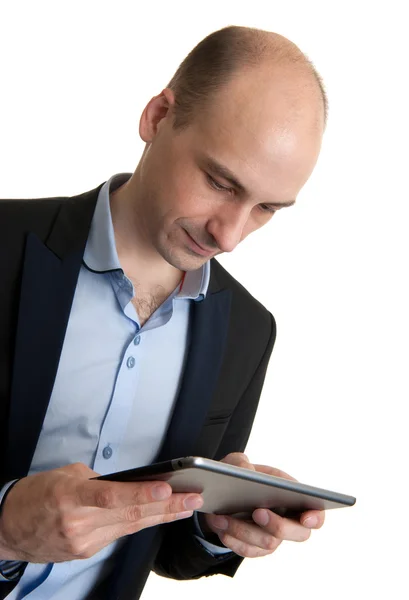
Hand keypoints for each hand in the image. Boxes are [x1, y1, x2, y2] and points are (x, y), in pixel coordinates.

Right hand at [0, 462, 202, 562]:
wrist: (9, 527)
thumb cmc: (36, 494)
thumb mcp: (65, 474)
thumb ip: (98, 480)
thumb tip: (128, 484)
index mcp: (71, 496)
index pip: (112, 496)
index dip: (142, 494)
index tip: (167, 489)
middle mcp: (79, 522)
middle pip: (130, 515)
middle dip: (167, 507)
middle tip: (194, 499)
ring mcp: (83, 541)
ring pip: (129, 527)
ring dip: (160, 516)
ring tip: (187, 506)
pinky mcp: (85, 552)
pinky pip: (118, 534)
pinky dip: (140, 524)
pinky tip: (159, 516)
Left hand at [203, 453, 324, 557]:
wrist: (219, 494)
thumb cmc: (237, 475)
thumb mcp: (235, 462)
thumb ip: (240, 463)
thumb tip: (247, 473)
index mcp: (292, 495)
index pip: (316, 511)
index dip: (316, 516)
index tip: (306, 517)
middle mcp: (288, 520)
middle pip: (299, 534)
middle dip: (278, 525)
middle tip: (258, 512)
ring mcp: (273, 536)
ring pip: (269, 543)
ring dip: (245, 530)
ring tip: (223, 517)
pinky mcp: (256, 548)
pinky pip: (248, 551)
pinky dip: (233, 539)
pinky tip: (220, 525)